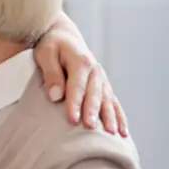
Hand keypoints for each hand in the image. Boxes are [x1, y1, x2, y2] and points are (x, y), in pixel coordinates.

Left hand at [34, 16, 127, 136]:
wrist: (64, 36)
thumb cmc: (51, 45)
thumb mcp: (45, 54)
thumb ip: (51, 73)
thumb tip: (55, 96)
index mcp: (80, 61)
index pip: (77, 85)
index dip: (74, 103)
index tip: (72, 119)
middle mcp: (95, 70)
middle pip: (94, 94)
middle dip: (93, 111)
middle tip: (90, 127)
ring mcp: (101, 78)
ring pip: (107, 99)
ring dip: (110, 117)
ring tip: (112, 133)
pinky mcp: (103, 85)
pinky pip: (113, 102)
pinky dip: (119, 117)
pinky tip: (122, 132)